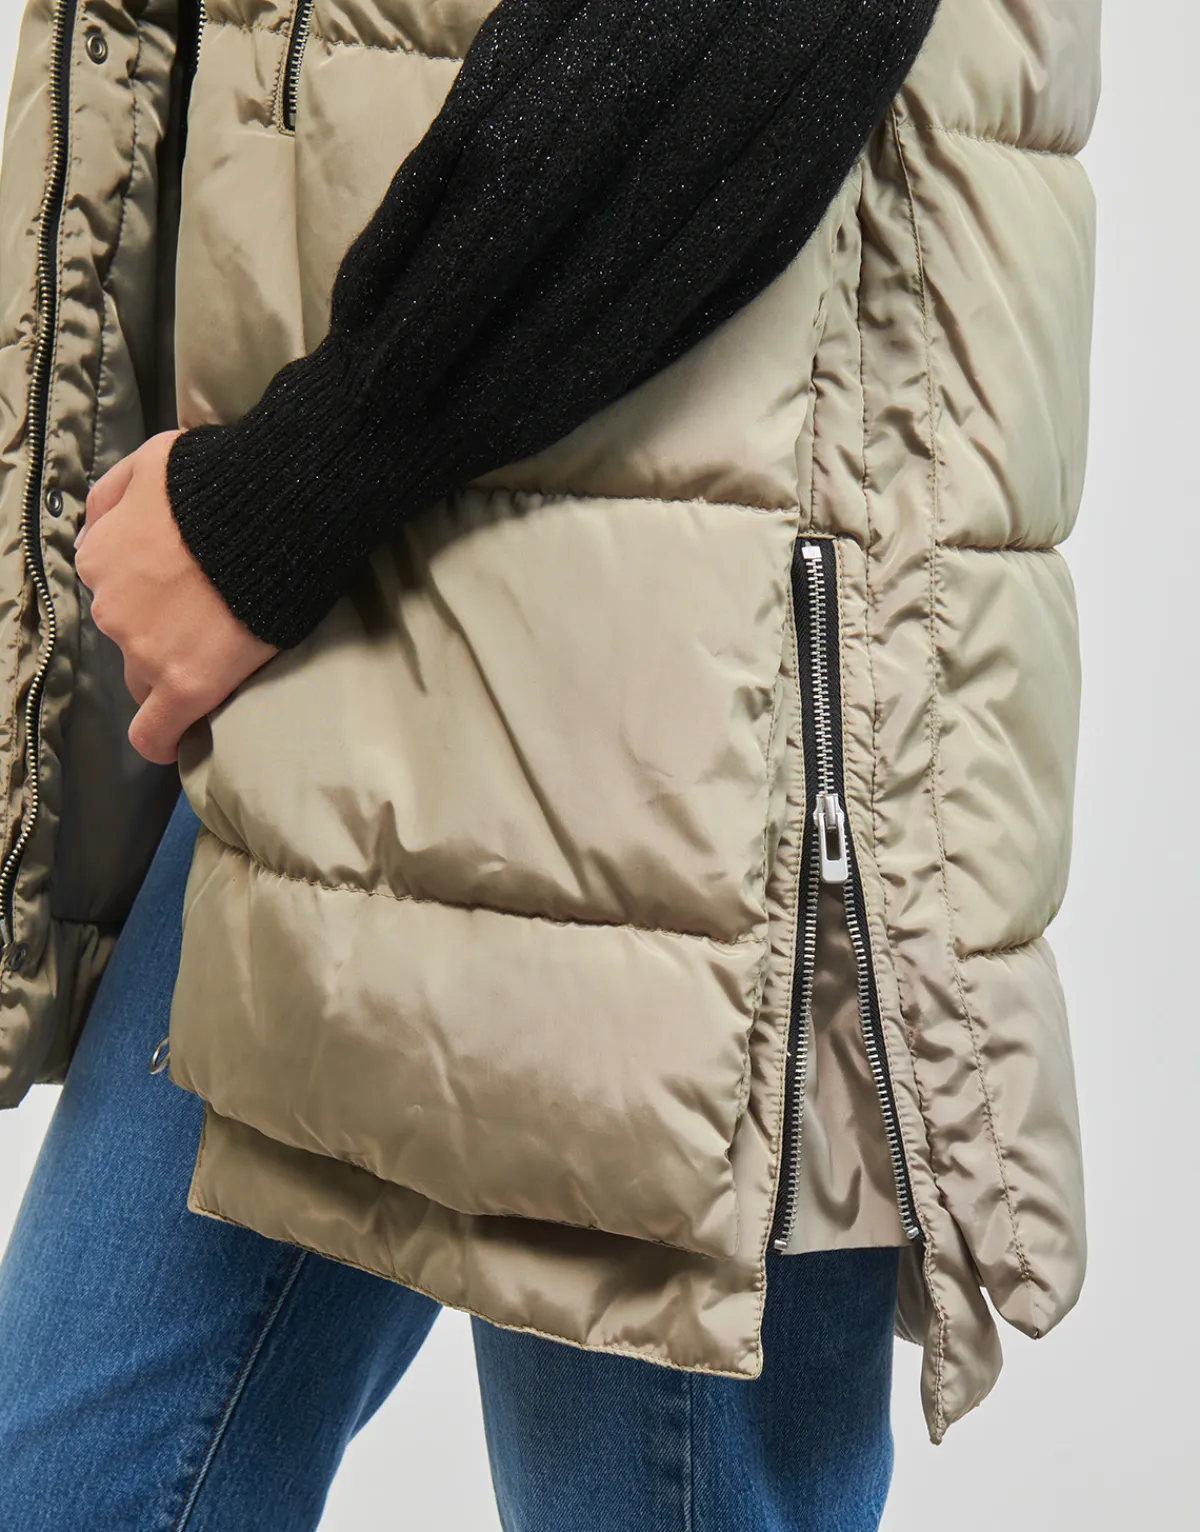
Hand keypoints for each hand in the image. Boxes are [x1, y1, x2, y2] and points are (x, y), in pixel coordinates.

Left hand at [74, 430, 277, 764]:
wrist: (278, 509)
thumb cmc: (223, 478)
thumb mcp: (152, 460)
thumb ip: (114, 496)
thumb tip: (100, 529)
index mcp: (101, 556)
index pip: (114, 594)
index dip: (150, 596)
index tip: (184, 594)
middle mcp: (111, 607)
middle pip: (129, 639)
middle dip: (161, 634)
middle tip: (212, 620)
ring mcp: (146, 649)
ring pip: (145, 680)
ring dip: (171, 674)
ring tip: (218, 660)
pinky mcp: (185, 684)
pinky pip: (156, 733)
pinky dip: (163, 740)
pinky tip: (177, 742)